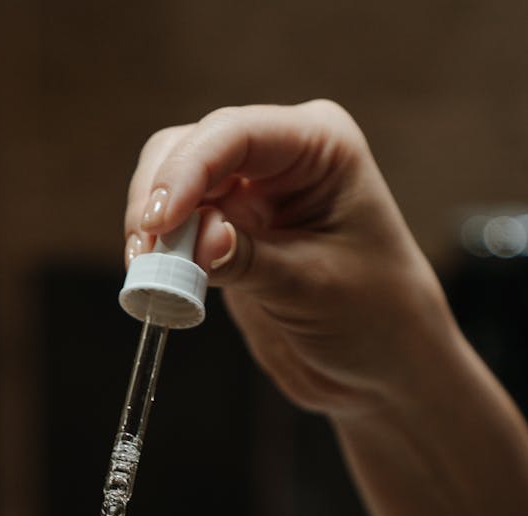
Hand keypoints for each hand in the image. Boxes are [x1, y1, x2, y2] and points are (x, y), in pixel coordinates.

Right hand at [124, 101, 456, 419]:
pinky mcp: (226, 235)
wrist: (381, 367)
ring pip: (171, 184)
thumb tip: (195, 240)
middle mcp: (279, 157)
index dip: (187, 172)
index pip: (235, 135)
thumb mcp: (313, 287)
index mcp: (319, 145)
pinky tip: (159, 285)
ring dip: (150, 227)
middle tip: (146, 258)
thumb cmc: (374, 318)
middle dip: (160, 199)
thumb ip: (249, 260)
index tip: (159, 223)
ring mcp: (249, 194)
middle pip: (190, 148)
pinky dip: (159, 254)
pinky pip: (176, 230)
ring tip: (148, 276)